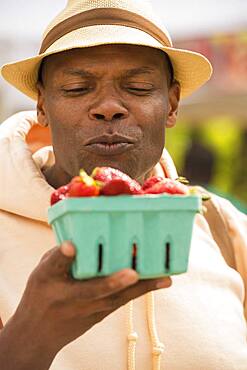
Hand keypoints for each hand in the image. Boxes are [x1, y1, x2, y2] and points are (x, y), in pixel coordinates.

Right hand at [15, 241, 171, 354]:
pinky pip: (121, 301)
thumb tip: (82, 236)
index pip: (55, 266)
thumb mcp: (41, 272)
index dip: (63, 256)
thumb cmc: (41, 295)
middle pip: (93, 290)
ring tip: (163, 277)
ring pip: (115, 299)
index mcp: (50, 280)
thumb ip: (61, 255)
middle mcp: (71, 297)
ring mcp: (88, 309)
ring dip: (139, 288)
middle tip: (133, 272)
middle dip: (113, 282)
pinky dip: (140, 290)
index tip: (70, 245)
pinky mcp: (101, 314)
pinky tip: (160, 281)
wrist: (39, 334)